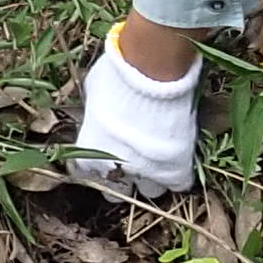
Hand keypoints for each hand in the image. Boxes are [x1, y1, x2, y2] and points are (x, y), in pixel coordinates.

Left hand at [70, 22, 199, 195]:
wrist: (151, 73)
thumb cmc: (117, 73)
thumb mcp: (94, 90)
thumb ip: (97, 109)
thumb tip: (102, 109)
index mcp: (88, 151)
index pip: (82, 171)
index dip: (94, 163)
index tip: (104, 151)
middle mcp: (114, 168)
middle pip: (115, 190)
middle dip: (121, 177)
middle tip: (131, 158)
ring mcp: (147, 171)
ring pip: (149, 190)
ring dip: (151, 178)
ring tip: (159, 159)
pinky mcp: (176, 169)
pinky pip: (180, 184)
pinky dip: (180, 175)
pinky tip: (180, 162)